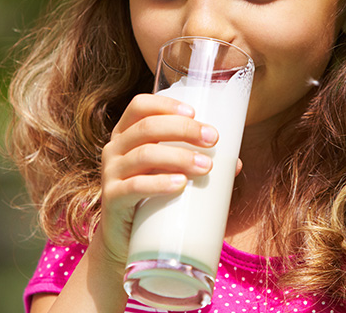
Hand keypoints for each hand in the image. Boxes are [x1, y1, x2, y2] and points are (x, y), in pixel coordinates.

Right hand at [99, 94, 217, 265]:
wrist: (124, 241)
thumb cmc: (152, 199)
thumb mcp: (171, 174)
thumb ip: (197, 164)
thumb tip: (235, 163)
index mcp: (126, 134)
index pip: (140, 106)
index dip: (166, 104)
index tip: (195, 112)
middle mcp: (114, 149)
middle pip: (147, 127)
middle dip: (183, 129)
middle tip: (212, 138)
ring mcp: (110, 174)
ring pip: (144, 154)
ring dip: (179, 156)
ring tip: (206, 166)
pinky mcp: (112, 200)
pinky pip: (134, 186)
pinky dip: (159, 183)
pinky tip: (180, 184)